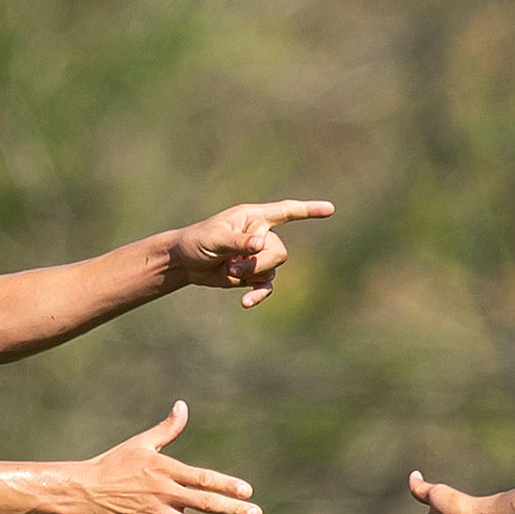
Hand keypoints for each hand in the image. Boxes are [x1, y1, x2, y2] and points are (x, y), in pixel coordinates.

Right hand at [70, 402, 260, 513]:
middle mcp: (164, 494)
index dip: (226, 485)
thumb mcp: (142, 443)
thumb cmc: (115, 464)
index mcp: (166, 471)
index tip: (247, 491)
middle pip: (205, 503)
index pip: (203, 478)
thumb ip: (167, 429)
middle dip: (233, 510)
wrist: (86, 491)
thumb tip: (182, 406)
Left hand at [168, 199, 333, 306]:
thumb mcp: (215, 238)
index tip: (330, 210)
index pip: (286, 211)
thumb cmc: (196, 241)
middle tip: (231, 265)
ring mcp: (258, 256)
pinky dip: (258, 294)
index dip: (308, 210)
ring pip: (273, 269)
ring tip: (227, 270)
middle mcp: (261, 234)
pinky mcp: (252, 275)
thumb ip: (239, 240)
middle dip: (258, 263)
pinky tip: (246, 303)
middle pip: (280, 252)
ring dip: (250, 274)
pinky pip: (266, 286)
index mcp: (254, 217)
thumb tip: (261, 244)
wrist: (184, 262)